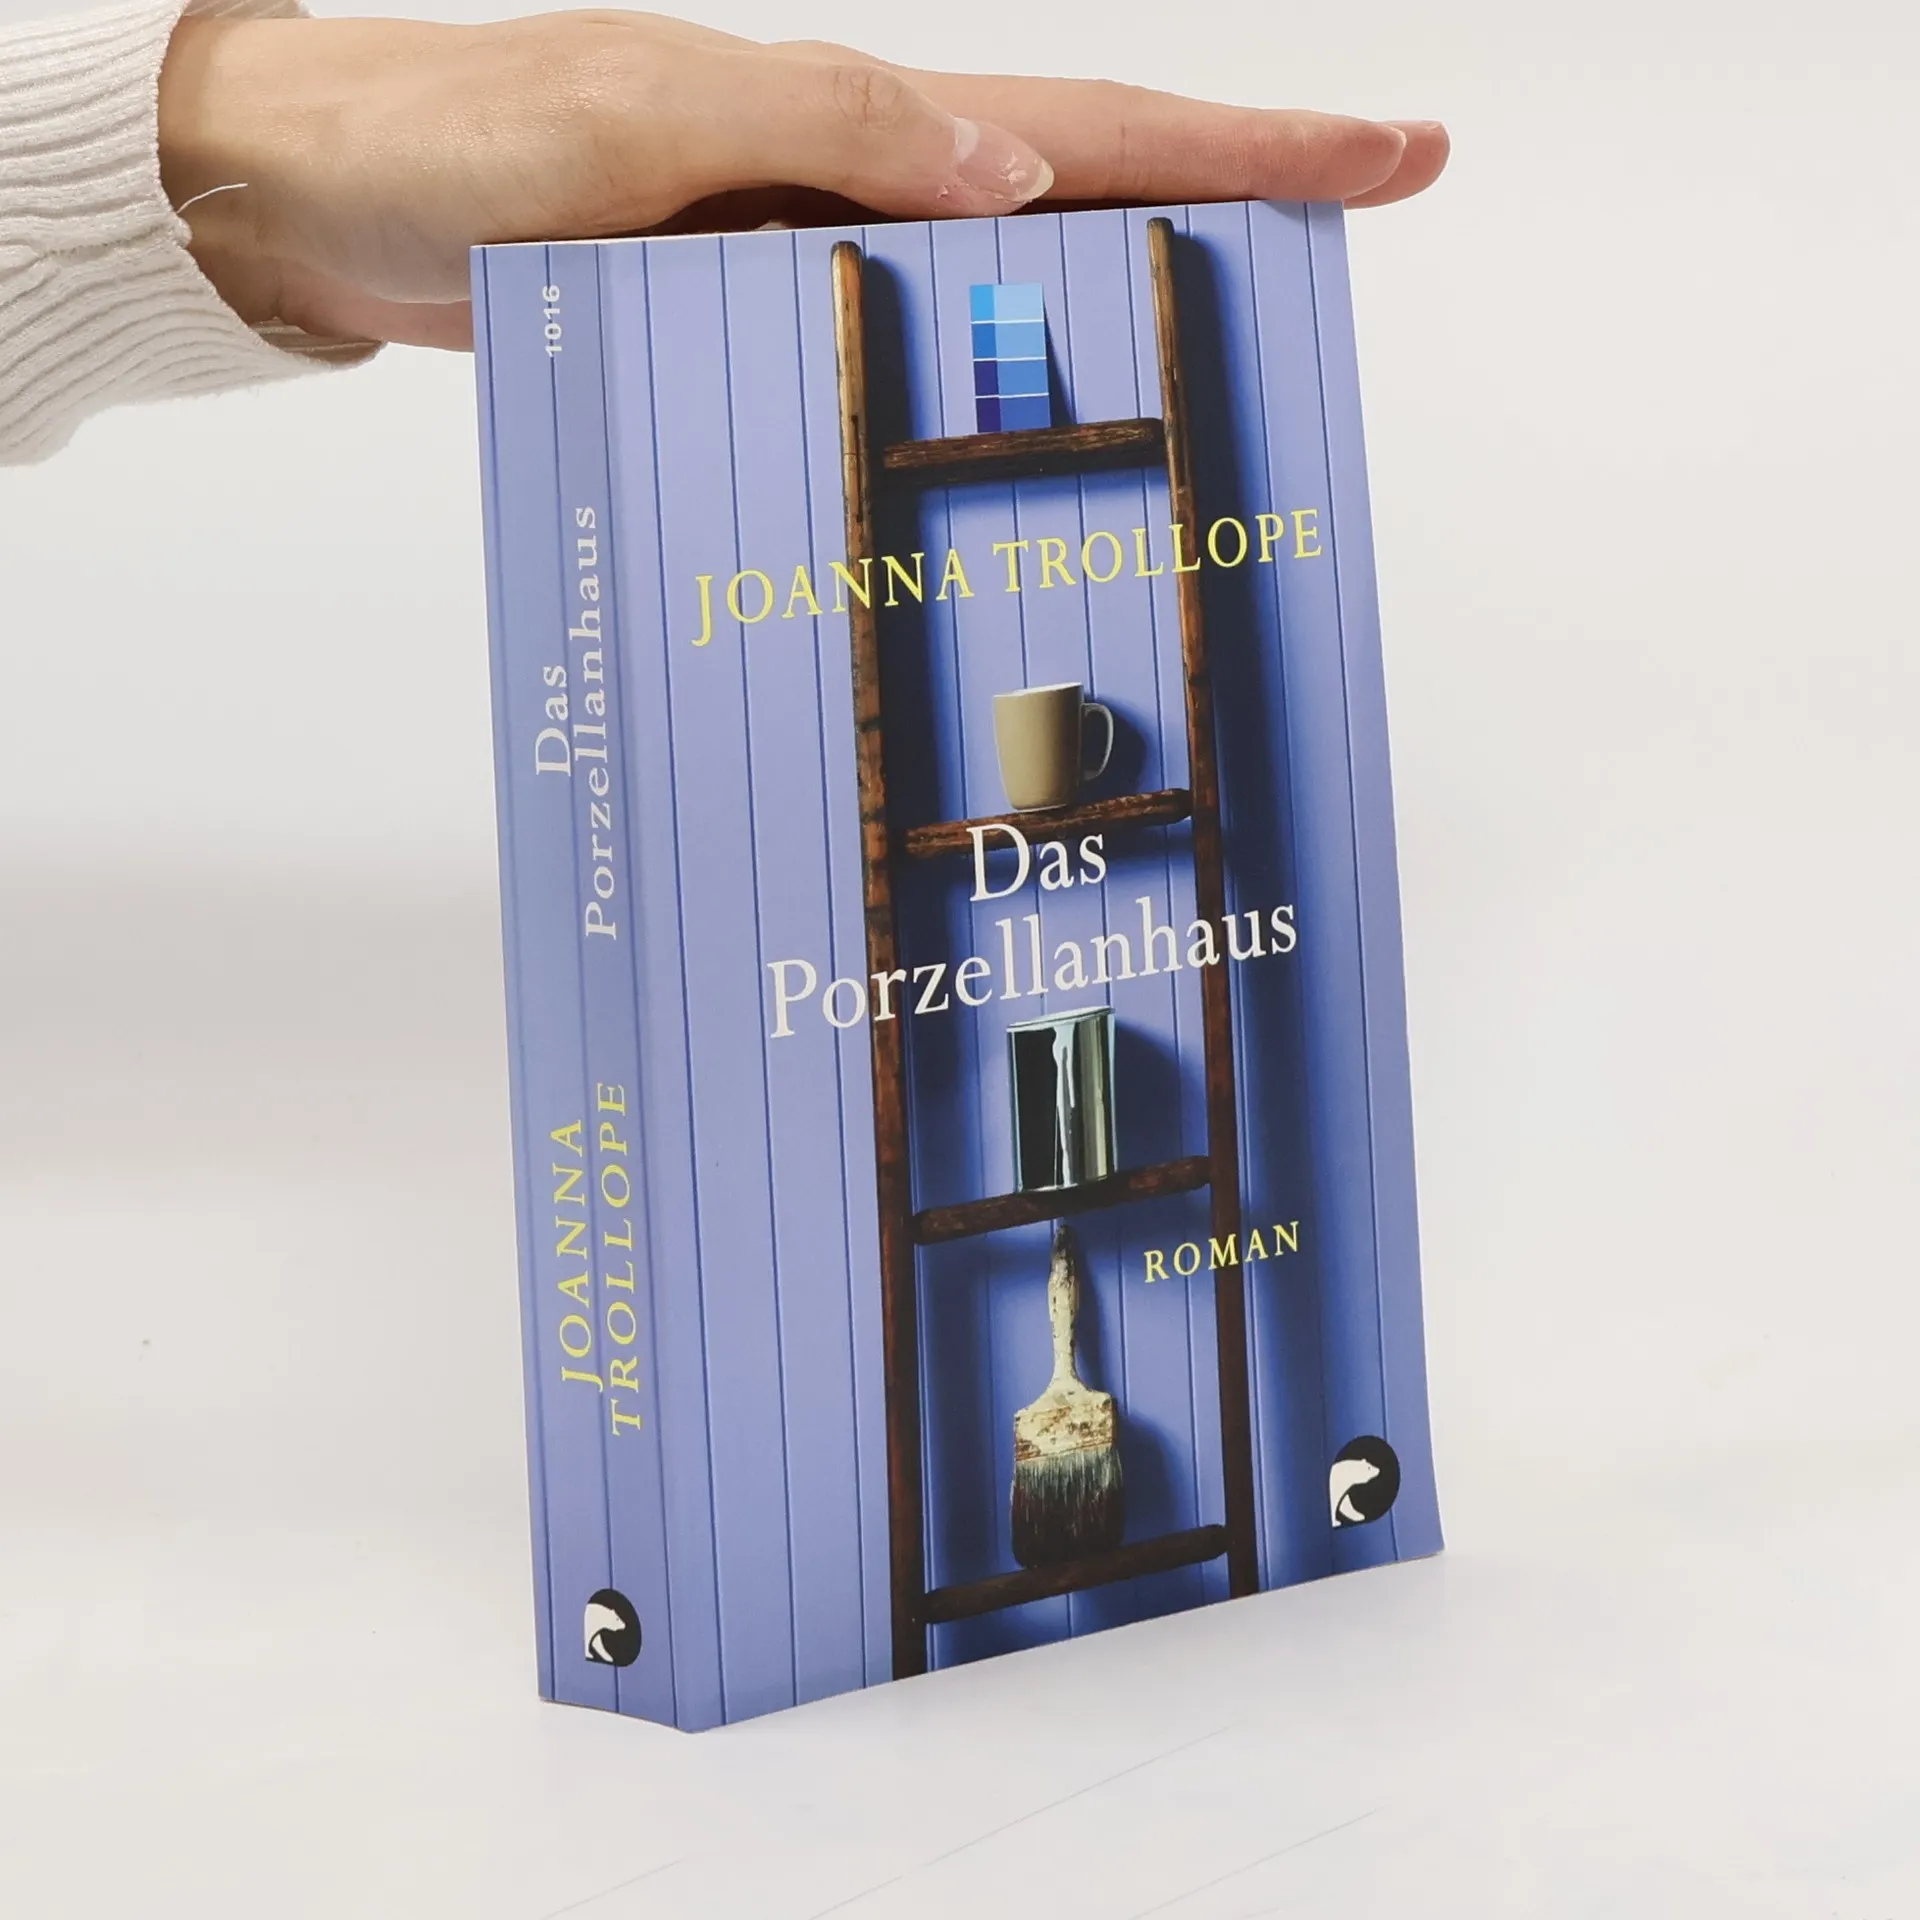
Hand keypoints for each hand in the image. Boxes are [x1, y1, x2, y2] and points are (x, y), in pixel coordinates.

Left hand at [157, 10, 1447, 350]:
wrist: (337, 204)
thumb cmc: (466, 141)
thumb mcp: (638, 117)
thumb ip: (818, 129)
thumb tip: (1012, 174)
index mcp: (859, 125)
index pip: (1099, 131)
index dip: (1252, 147)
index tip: (1388, 157)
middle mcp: (859, 190)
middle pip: (1092, 201)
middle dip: (1240, 216)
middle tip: (1362, 245)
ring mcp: (819, 265)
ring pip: (1012, 296)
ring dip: (1128, 327)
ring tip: (1241, 385)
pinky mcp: (763, 329)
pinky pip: (910, 361)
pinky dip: (985, 398)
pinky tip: (1022, 456)